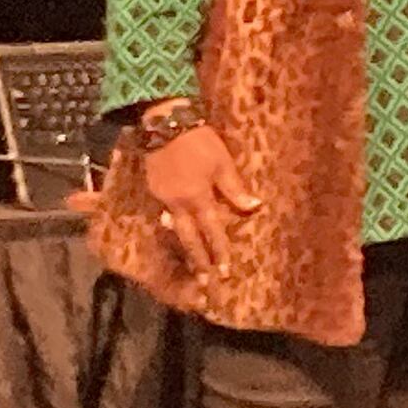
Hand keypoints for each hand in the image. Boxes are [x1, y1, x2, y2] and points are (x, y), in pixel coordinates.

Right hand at [142, 122, 260, 278]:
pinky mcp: (154, 190)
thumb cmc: (199, 143)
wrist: (165, 126)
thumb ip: (234, 188)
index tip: (224, 272)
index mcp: (197, 199)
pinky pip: (167, 214)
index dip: (219, 252)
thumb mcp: (222, 164)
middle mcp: (178, 205)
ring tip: (194, 262)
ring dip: (186, 246)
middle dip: (198, 260)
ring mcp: (163, 199)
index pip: (211, 232)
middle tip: (204, 280)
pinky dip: (174, 226)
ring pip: (175, 228)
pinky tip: (179, 231)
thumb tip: (253, 207)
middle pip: (189, 238)